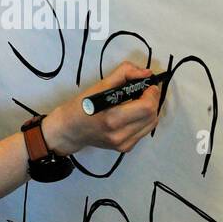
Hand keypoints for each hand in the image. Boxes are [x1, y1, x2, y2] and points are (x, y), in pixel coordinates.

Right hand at [44, 62, 161, 155]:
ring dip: (150, 110)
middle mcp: (119, 134)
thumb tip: (146, 73)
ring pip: (151, 124)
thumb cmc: (82, 106)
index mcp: (112, 118)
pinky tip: (133, 114)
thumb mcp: (100, 85)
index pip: (146, 107)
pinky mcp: (125, 148)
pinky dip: (144, 120)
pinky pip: (144, 131)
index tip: (147, 85)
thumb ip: (124, 73)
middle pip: (152, 115)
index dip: (152, 93)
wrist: (70, 130)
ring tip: (138, 102)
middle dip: (152, 100)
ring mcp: (123, 143)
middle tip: (143, 91)